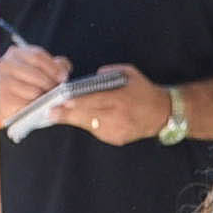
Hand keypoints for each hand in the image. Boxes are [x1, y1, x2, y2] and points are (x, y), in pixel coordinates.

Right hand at [0, 42, 72, 122]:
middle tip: (61, 92)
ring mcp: (2, 81)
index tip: (64, 77)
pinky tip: (39, 107)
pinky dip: (36, 108)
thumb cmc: (27, 84)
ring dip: (45, 98)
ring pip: (33, 91)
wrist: (10, 103)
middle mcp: (5, 64)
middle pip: (36, 74)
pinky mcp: (3, 99)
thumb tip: (64, 69)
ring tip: (50, 100)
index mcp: (16, 53)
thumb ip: (55, 65)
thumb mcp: (42, 70)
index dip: (54, 68)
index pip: (38, 56)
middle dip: (51, 84)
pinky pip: (26, 105)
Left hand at [60, 67, 174, 144]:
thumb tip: (90, 78)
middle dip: (66, 115)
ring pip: (88, 126)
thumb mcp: (130, 74)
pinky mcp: (116, 139)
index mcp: (120, 99)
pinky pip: (97, 131)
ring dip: (74, 120)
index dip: (75, 103)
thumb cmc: (144, 91)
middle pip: (86, 116)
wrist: (163, 114)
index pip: (93, 101)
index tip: (60, 102)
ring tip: (58, 115)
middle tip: (50, 112)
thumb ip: (109, 73)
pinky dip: (88, 124)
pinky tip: (83, 119)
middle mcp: (117, 116)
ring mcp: (117, 130)